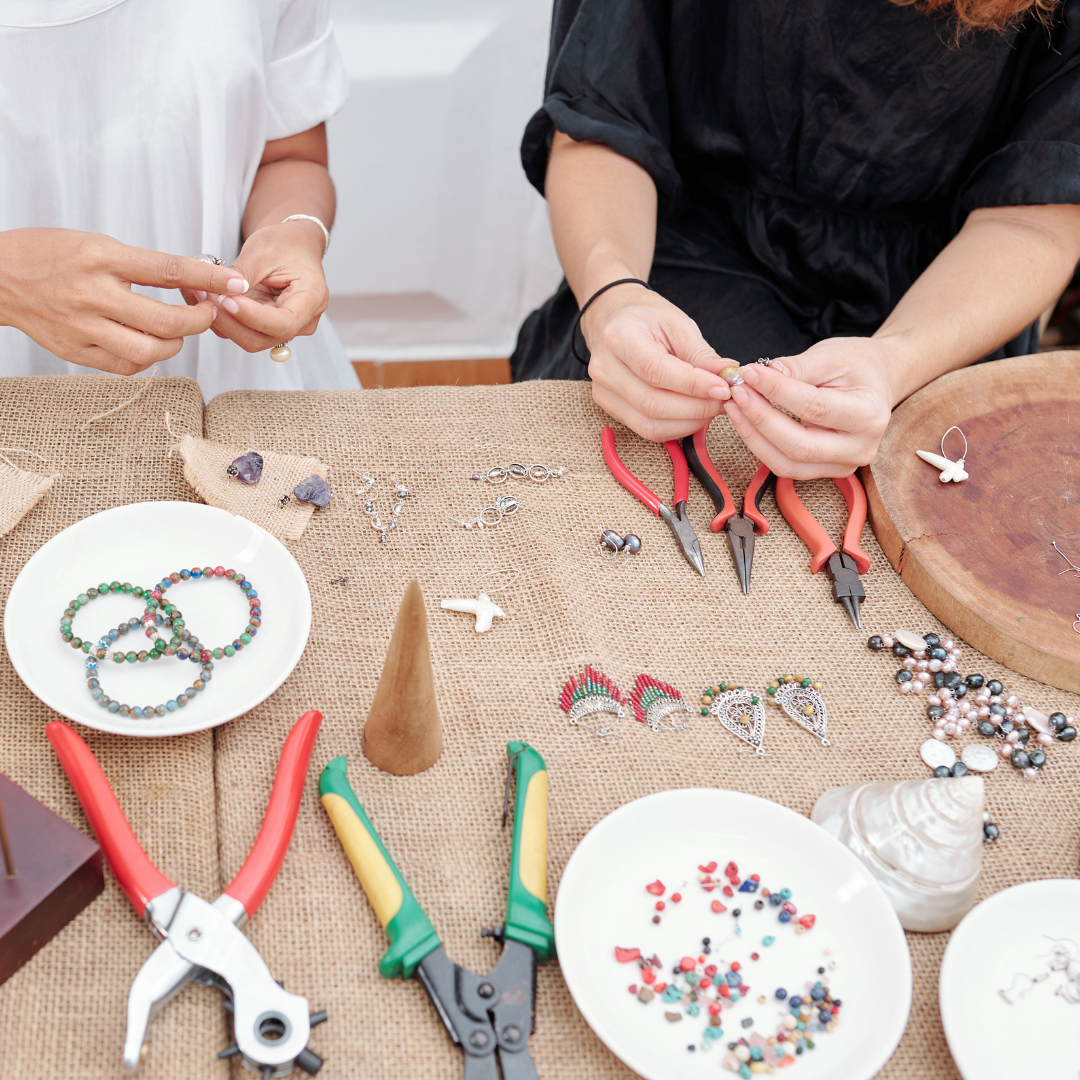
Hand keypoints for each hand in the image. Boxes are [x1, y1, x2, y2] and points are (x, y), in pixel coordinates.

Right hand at [0, 228, 246, 374]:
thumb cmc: (50, 255)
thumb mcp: (97, 244)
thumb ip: (141, 265)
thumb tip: (193, 279)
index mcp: (100, 257)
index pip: (167, 270)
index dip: (208, 278)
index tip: (234, 281)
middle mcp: (91, 294)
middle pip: (165, 322)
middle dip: (199, 321)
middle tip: (206, 314)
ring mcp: (82, 327)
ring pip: (150, 351)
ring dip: (176, 344)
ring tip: (176, 331)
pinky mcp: (75, 351)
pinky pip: (126, 365)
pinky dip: (147, 358)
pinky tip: (147, 344)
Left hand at [190, 220, 327, 352]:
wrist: (291, 247)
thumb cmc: (286, 244)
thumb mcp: (264, 249)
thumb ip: (244, 273)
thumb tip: (222, 291)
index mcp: (312, 300)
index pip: (284, 323)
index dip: (253, 317)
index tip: (228, 300)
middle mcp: (302, 322)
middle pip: (263, 338)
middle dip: (230, 321)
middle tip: (205, 295)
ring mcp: (282, 328)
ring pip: (248, 339)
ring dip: (220, 320)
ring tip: (199, 293)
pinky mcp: (264, 328)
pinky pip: (240, 331)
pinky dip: (219, 318)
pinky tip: (203, 298)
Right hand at [582, 285, 733, 441]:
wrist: (614, 321)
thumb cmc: (646, 319)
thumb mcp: (678, 325)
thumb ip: (701, 355)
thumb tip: (727, 378)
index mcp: (619, 338)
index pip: (656, 371)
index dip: (693, 385)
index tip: (723, 388)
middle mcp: (605, 369)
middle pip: (652, 403)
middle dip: (696, 407)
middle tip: (724, 400)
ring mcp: (603, 393)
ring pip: (649, 424)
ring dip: (688, 422)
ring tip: (711, 408)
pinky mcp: (610, 408)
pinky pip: (647, 430)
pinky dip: (676, 427)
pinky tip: (693, 415)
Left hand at [718, 336, 897, 477]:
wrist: (877, 382)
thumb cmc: (856, 366)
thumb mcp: (831, 355)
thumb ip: (797, 367)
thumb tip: (760, 375)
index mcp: (868, 415)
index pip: (813, 407)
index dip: (776, 391)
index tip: (749, 373)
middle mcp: (860, 448)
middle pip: (798, 445)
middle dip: (760, 419)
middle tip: (736, 392)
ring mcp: (844, 465)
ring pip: (788, 463)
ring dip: (754, 436)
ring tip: (734, 406)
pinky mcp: (826, 471)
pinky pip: (786, 466)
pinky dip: (761, 446)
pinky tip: (745, 422)